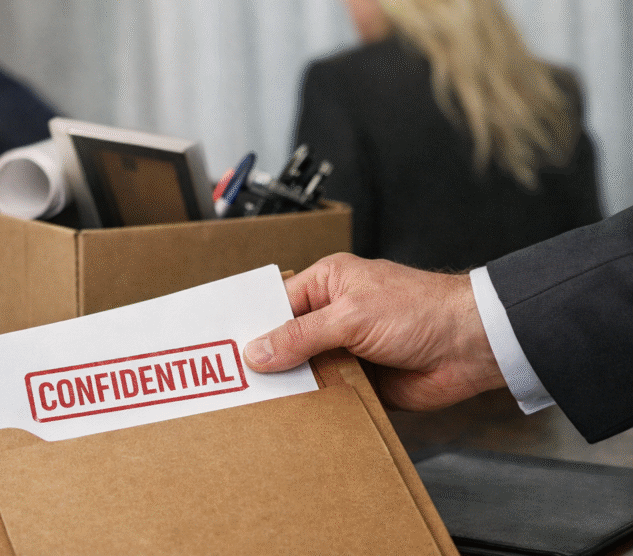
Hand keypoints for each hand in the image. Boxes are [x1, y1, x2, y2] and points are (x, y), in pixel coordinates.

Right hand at [243, 253, 506, 409]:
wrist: (472, 346)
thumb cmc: (421, 310)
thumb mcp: (350, 316)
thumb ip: (301, 336)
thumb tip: (258, 350)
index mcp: (328, 283)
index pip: (277, 304)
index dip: (253, 325)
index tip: (226, 347)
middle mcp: (335, 314)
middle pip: (288, 340)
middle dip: (269, 359)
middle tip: (236, 381)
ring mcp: (348, 348)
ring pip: (307, 370)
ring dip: (294, 385)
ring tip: (258, 402)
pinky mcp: (362, 380)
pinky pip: (329, 393)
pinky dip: (317, 404)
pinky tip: (296, 415)